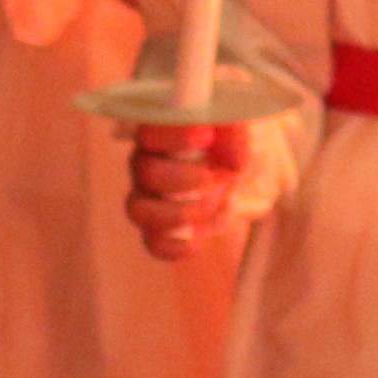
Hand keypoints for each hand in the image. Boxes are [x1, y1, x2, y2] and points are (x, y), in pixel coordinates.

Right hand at [128, 120, 246, 261]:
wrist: (234, 178)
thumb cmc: (228, 145)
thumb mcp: (238, 132)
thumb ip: (233, 133)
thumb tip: (233, 160)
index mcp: (160, 133)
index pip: (150, 132)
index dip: (176, 136)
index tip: (207, 136)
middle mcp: (146, 164)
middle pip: (145, 172)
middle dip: (185, 179)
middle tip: (214, 177)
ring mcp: (147, 199)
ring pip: (139, 210)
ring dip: (183, 211)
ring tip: (218, 202)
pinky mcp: (158, 230)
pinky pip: (156, 245)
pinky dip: (183, 246)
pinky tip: (204, 233)